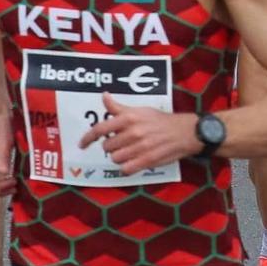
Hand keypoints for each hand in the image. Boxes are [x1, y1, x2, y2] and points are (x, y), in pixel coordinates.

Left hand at [80, 97, 199, 173]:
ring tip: (128, 152)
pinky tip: (133, 162)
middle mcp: (133, 132)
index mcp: (129, 117)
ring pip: (115, 159)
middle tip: (120, 143)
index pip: (101, 129)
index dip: (88, 138)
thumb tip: (104, 96)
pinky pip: (126, 169)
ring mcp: (140, 147)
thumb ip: (119, 107)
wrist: (184, 131)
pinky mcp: (147, 160)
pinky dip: (127, 167)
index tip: (82, 144)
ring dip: (119, 157)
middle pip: (107, 147)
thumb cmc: (160, 120)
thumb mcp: (140, 110)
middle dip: (111, 147)